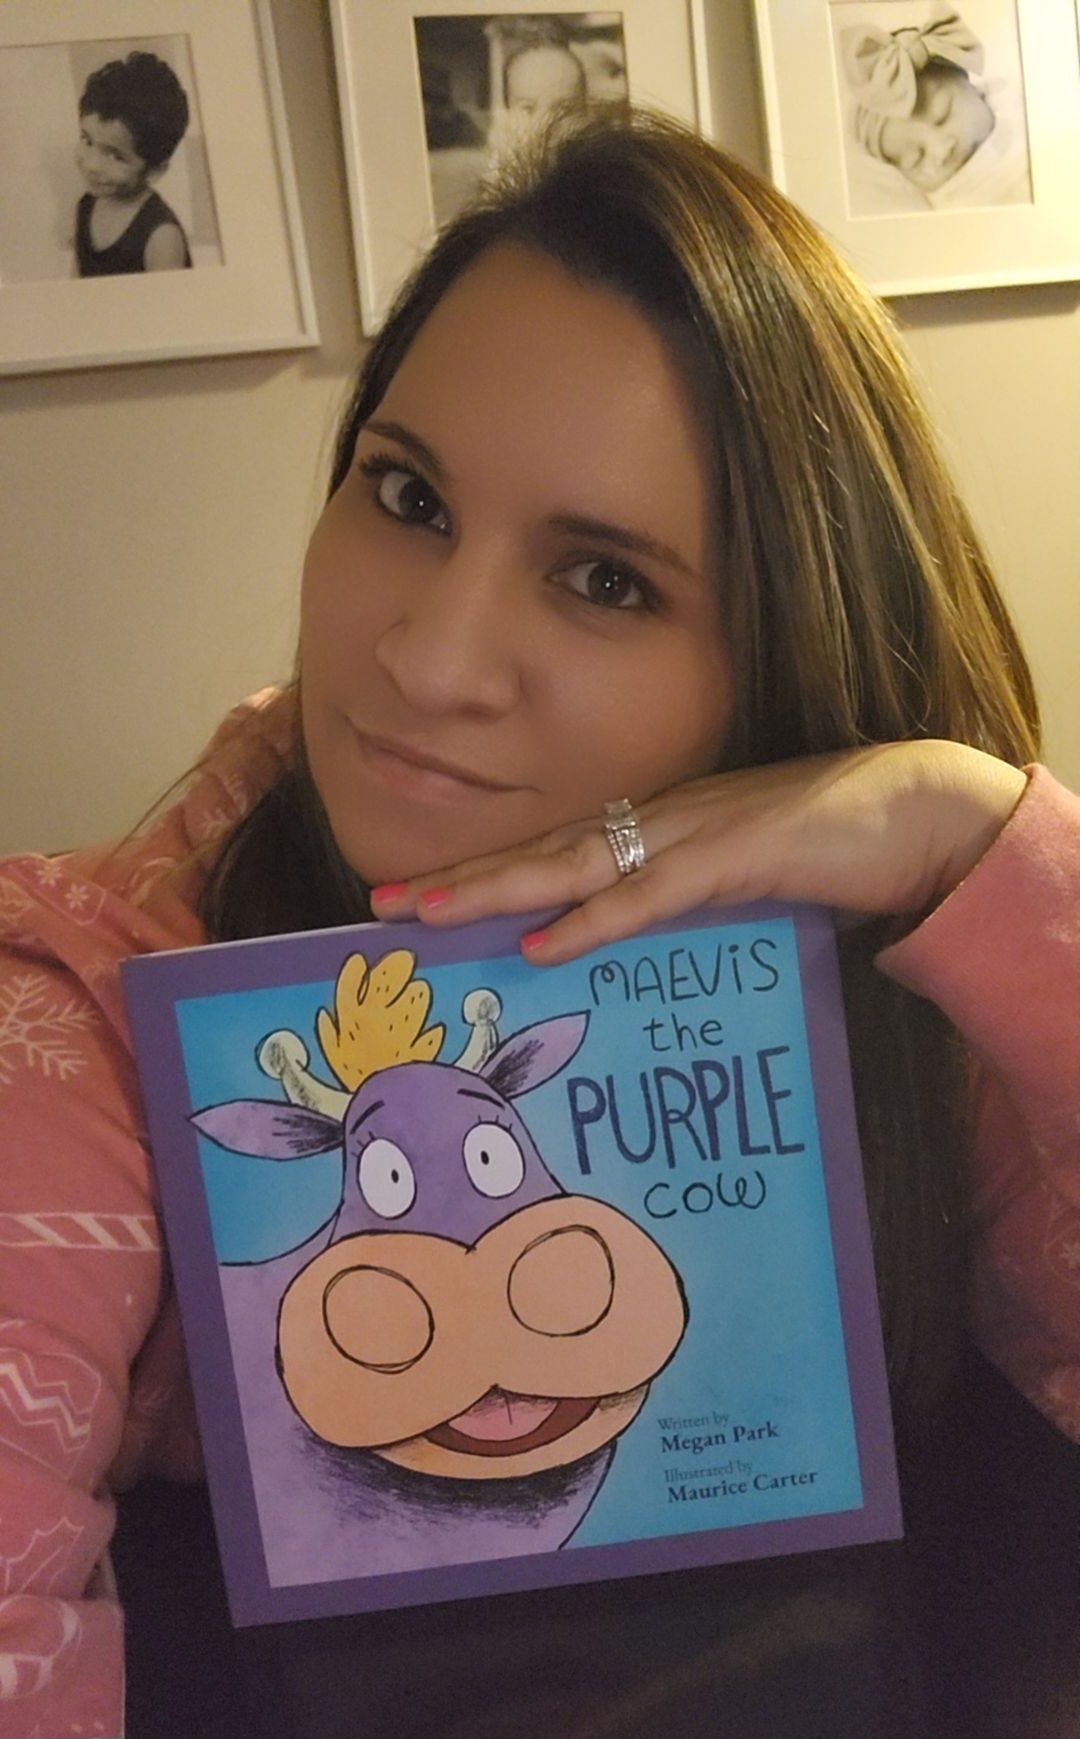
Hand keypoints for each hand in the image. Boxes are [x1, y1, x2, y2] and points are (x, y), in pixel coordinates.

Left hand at [370, 741, 1027, 964]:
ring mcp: (692, 833)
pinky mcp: (735, 857)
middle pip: (538, 851)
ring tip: (425, 915)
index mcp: (655, 827)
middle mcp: (658, 821)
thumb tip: (612, 940)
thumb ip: (676, 901)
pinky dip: (591, 919)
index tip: (413, 900)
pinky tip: (539, 942)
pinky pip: (649, 893)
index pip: (551, 851)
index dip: (480, 875)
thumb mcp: (733, 880)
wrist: (913, 811)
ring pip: (572, 863)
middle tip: (381, 908)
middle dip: (457, 881)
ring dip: (494, 890)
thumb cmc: (826, 847)